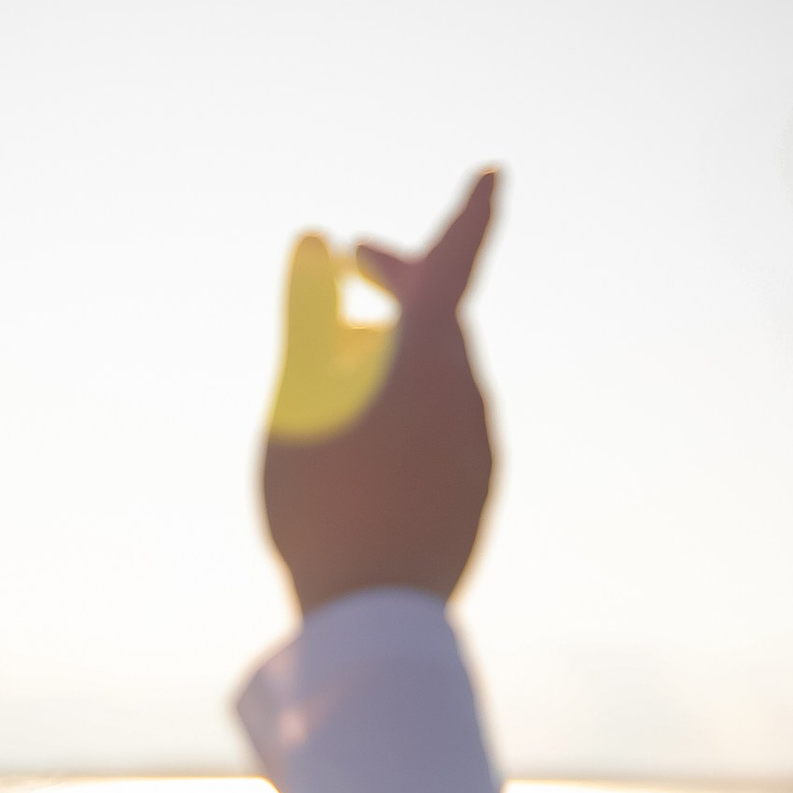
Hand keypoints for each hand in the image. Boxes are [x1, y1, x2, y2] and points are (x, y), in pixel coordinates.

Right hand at [260, 170, 498, 619]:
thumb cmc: (324, 502)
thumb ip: (307, 313)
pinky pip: (443, 429)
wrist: (374, 619)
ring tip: (340, 368)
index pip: (456, 260)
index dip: (470, 212)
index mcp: (431, 357)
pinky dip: (408, 409)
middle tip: (353, 266)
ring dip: (396, 354)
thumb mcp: (297, 399)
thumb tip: (311, 239)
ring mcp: (479, 448)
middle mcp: (469, 395)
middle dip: (399, 283)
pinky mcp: (476, 494)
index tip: (494, 173)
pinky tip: (368, 443)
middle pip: (440, 317)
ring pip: (439, 376)